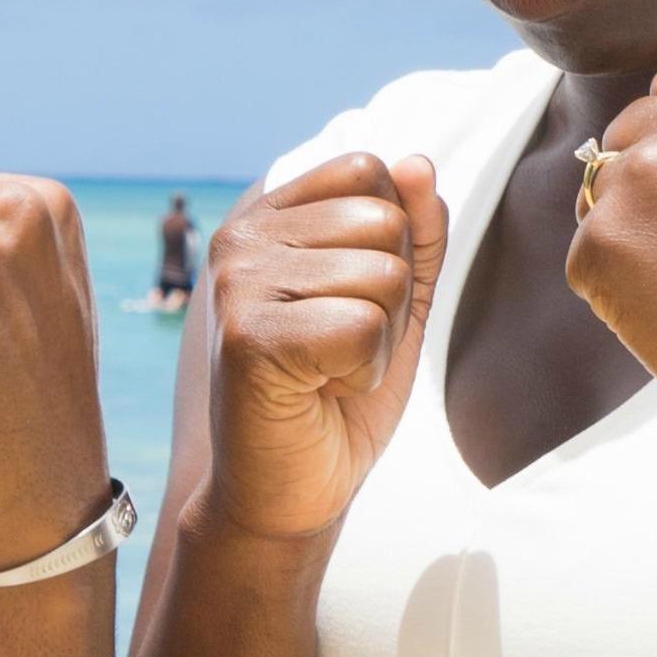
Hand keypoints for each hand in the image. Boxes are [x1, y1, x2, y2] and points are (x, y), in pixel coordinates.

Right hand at [201, 152, 447, 543]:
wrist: (289, 493)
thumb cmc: (338, 396)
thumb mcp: (394, 304)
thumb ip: (413, 233)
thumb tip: (419, 163)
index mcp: (270, 217)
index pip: (370, 171)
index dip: (393, 241)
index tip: (353, 300)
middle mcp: (241, 237)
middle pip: (384, 221)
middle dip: (393, 296)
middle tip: (343, 346)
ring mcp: (237, 283)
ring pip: (381, 275)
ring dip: (379, 338)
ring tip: (329, 370)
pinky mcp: (246, 335)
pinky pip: (362, 327)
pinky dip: (362, 371)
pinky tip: (319, 391)